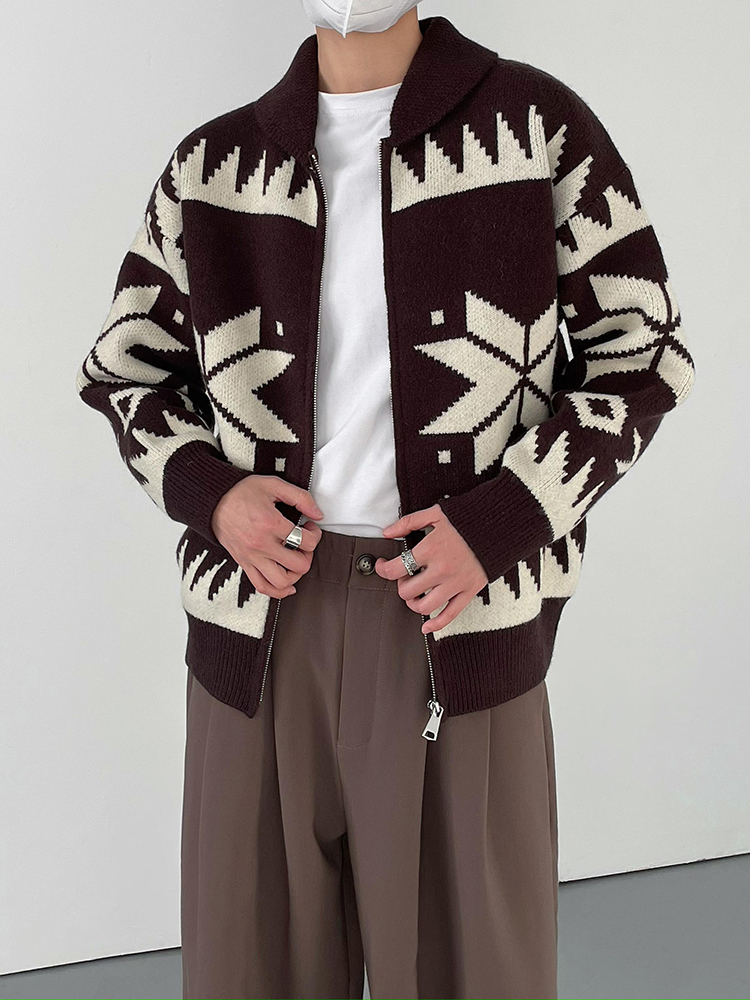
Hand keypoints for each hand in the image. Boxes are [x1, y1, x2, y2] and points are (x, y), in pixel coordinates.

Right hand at [211, 475, 324, 598]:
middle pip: (298, 565)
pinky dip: (277, 591)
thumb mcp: (273, 484)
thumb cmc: (240, 492)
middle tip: (304, 544)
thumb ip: (300, 497)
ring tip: (295, 561)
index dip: (315, 535)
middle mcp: (261, 544)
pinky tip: (287, 585)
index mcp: (270, 523)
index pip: (307, 541)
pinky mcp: (244, 563)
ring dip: (295, 574)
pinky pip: (262, 586)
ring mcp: (251, 556)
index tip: (310, 527)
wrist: (213, 500)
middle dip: (308, 554)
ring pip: (282, 582)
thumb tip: (318, 514)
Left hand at [375, 503, 488, 633]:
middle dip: (400, 584)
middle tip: (404, 575)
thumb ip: (408, 522)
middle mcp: (441, 569)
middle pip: (407, 591)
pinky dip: (435, 625)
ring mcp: (456, 583)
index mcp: (430, 549)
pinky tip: (426, 626)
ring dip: (413, 603)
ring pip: (424, 607)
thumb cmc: (468, 519)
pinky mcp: (469, 591)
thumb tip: (387, 533)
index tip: (382, 566)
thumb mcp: (435, 513)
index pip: (395, 569)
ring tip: (415, 594)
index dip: (382, 569)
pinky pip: (450, 615)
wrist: (500, 525)